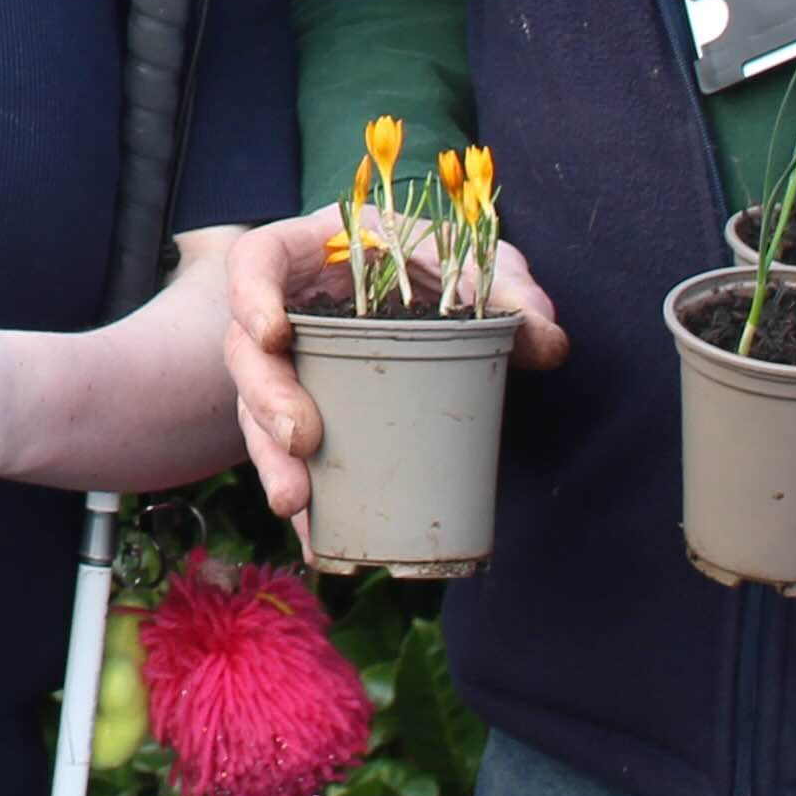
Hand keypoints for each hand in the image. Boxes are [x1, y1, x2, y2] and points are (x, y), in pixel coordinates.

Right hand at [221, 208, 570, 525]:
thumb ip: (508, 287)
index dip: (251, 296)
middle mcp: (283, 312)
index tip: (274, 335)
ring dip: (272, 460)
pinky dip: (305, 501)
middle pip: (246, 353)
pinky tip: (315, 539)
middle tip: (302, 440)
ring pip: (255, 413)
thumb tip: (549, 341)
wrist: (423, 293)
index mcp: (309, 256)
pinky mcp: (304, 414)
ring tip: (296, 503)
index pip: (255, 263)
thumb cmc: (432, 262)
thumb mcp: (468, 261)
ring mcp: (288, 367)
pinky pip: (290, 458)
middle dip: (266, 400)